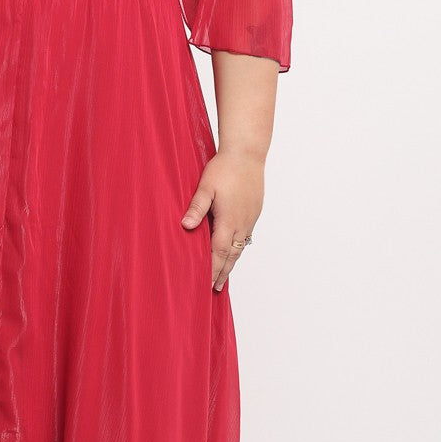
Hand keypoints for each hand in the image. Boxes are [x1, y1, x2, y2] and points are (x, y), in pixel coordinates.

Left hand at [180, 149, 263, 291]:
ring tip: (225, 275)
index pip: (219, 252)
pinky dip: (238, 248)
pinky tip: (234, 250)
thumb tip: (186, 226)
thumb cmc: (225, 168)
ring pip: (240, 246)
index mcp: (228, 220)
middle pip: (232, 255)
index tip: (207, 284)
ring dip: (232, 262)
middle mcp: (242, 222)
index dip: (212, 269)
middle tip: (216, 288)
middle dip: (223, 272)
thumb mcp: (205, 187)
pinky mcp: (254, 212)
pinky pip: (245, 236)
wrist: (248, 153)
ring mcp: (250, 218)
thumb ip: (196, 207)